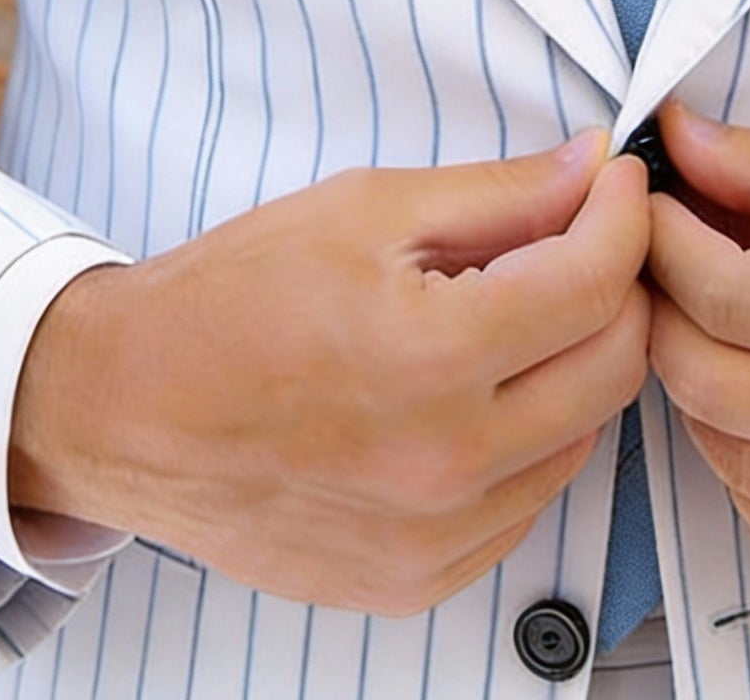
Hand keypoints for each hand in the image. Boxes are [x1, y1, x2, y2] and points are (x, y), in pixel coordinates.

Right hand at [10, 134, 650, 614]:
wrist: (126, 408)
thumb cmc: (232, 298)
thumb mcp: (366, 208)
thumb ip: (498, 194)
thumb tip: (591, 169)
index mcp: (431, 358)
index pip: (597, 283)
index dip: (623, 214)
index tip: (615, 182)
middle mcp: (445, 464)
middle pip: (616, 366)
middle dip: (618, 285)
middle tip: (582, 237)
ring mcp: (435, 538)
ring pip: (584, 436)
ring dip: (576, 363)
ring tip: (517, 312)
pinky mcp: (419, 580)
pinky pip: (529, 500)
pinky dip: (530, 437)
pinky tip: (478, 389)